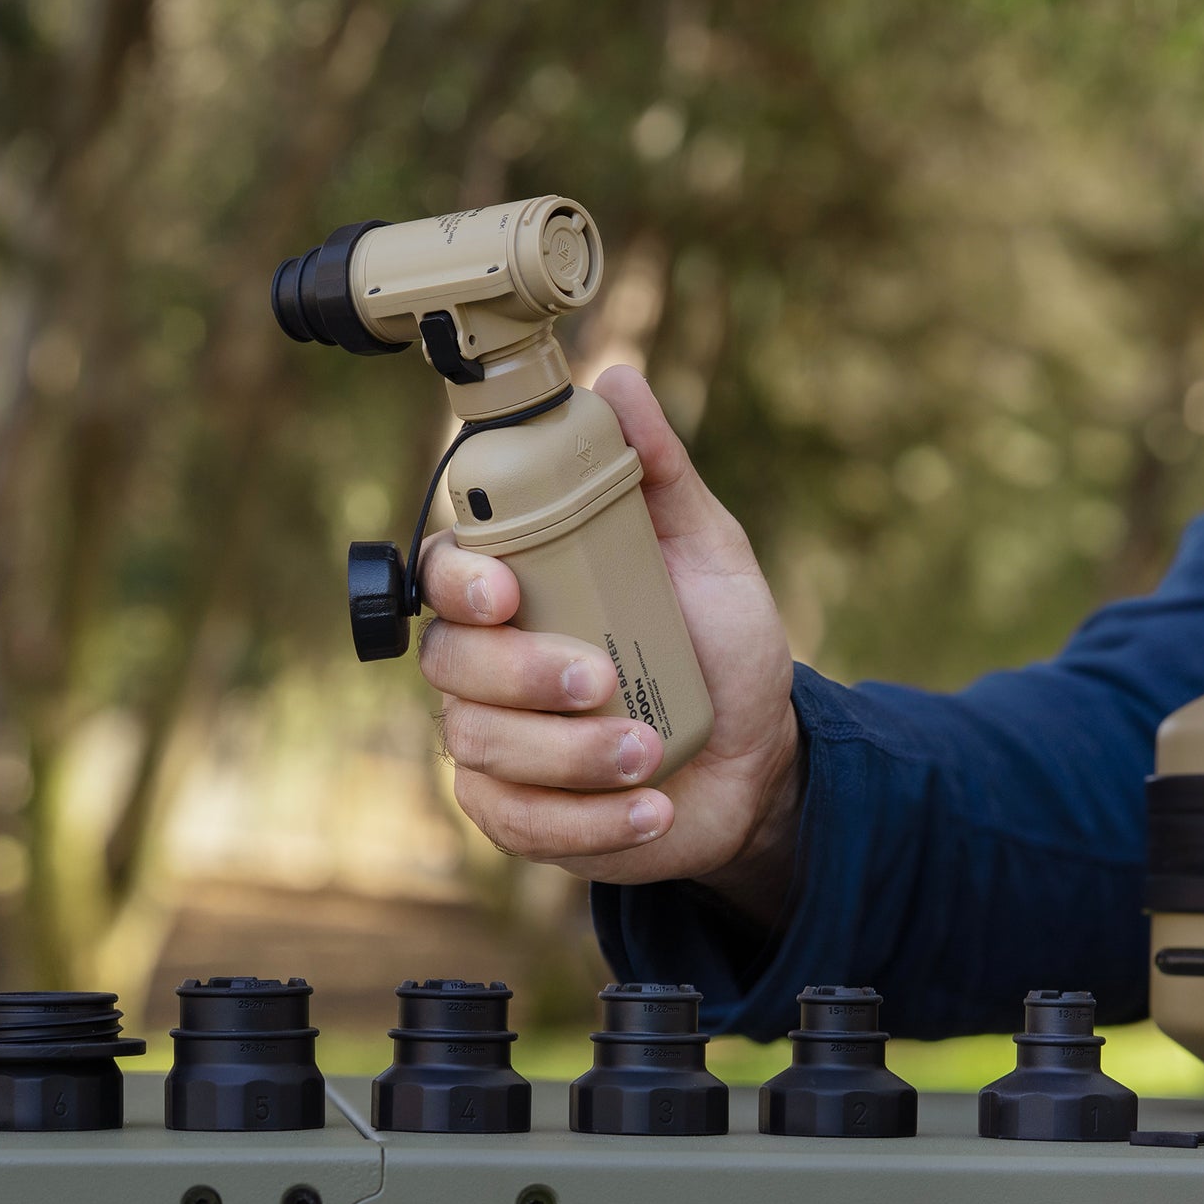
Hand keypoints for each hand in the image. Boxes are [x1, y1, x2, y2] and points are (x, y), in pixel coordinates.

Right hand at [418, 365, 801, 920]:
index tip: (508, 590)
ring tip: (649, 752)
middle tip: (603, 681)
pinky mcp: (517, 812)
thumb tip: (619, 382)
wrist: (757, 759)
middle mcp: (490, 660)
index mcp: (520, 587)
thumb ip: (660, 473)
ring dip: (566, 755)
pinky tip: (648, 808)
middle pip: (450, 662)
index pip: (446, 572)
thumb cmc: (719, 647)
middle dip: (522, 676)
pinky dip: (584, 821)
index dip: (460, 580)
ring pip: (479, 744)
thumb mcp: (707, 550)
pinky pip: (512, 822)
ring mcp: (496, 740)